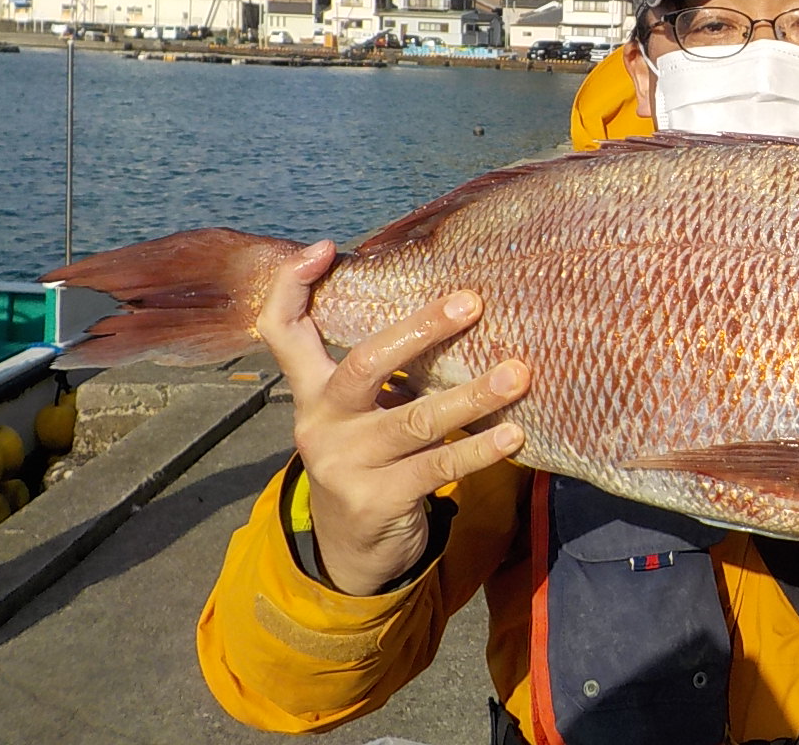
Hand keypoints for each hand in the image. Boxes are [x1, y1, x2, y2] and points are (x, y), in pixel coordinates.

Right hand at [257, 239, 529, 596]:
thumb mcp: (359, 410)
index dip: (291, 287)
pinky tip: (513, 434)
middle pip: (363, 364)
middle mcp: (320, 422)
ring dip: (471, 395)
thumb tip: (449, 302)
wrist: (352, 550)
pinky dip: (479, 449)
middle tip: (472, 301)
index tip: (323, 248)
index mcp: (311, 391)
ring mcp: (344, 464)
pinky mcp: (375, 502)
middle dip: (419, 330)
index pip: (281, 330)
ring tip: (517, 373)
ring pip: (414, 420)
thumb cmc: (370, 455)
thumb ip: (380, 366)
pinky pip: (437, 467)